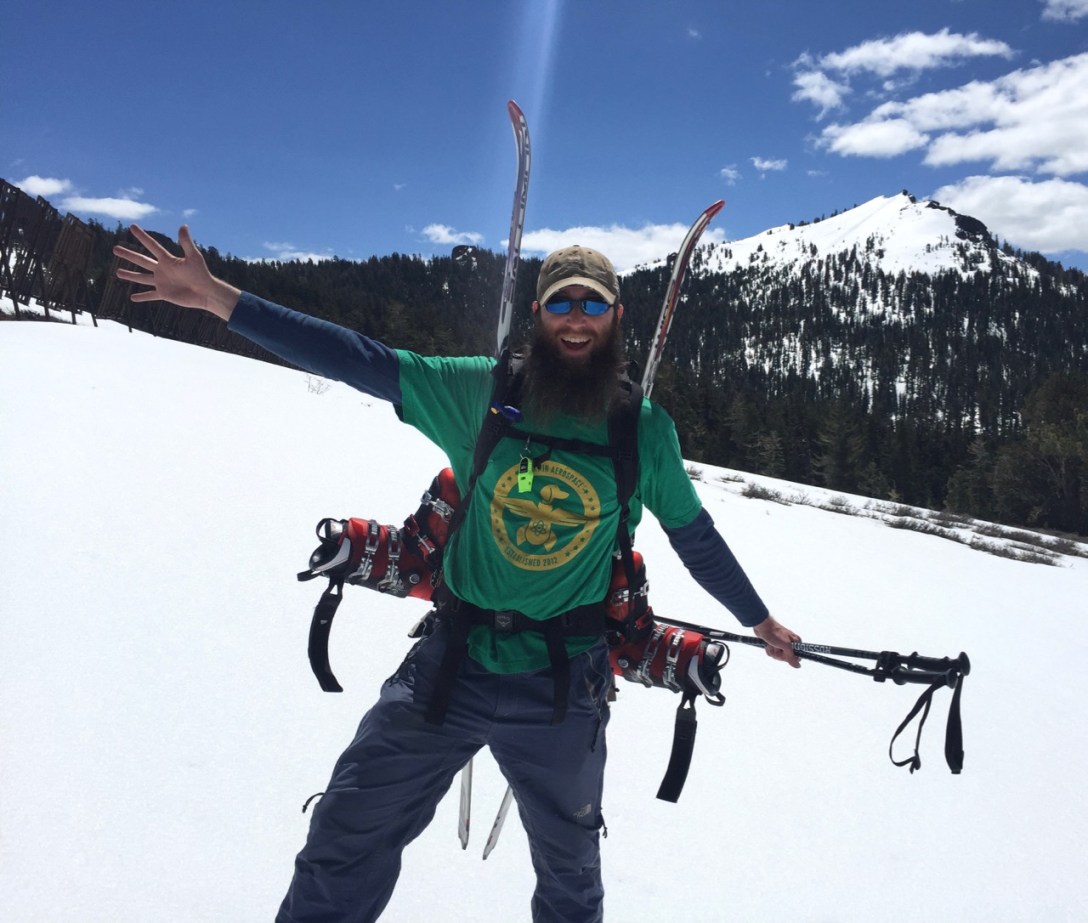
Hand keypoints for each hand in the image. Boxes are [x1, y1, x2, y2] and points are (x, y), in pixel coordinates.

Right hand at [113, 224, 239, 320]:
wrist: (206, 292)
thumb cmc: (201, 273)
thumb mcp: (193, 256)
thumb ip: (186, 242)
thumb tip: (183, 225)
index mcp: (167, 260)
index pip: (152, 245)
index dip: (142, 236)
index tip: (131, 226)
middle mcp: (162, 269)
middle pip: (141, 260)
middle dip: (128, 254)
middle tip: (115, 249)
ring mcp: (162, 282)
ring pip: (142, 277)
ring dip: (130, 275)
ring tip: (117, 272)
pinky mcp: (164, 294)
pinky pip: (150, 295)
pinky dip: (142, 296)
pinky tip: (132, 298)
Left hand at [753, 615, 801, 667]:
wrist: (762, 626)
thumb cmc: (775, 633)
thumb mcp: (785, 645)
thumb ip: (792, 657)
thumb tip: (798, 666)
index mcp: (796, 643)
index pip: (796, 657)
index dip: (788, 657)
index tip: (784, 651)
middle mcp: (790, 644)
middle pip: (785, 658)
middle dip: (778, 653)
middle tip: (776, 646)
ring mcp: (782, 645)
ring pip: (777, 656)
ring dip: (773, 651)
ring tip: (771, 643)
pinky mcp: (774, 645)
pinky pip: (772, 653)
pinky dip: (769, 649)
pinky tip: (768, 644)